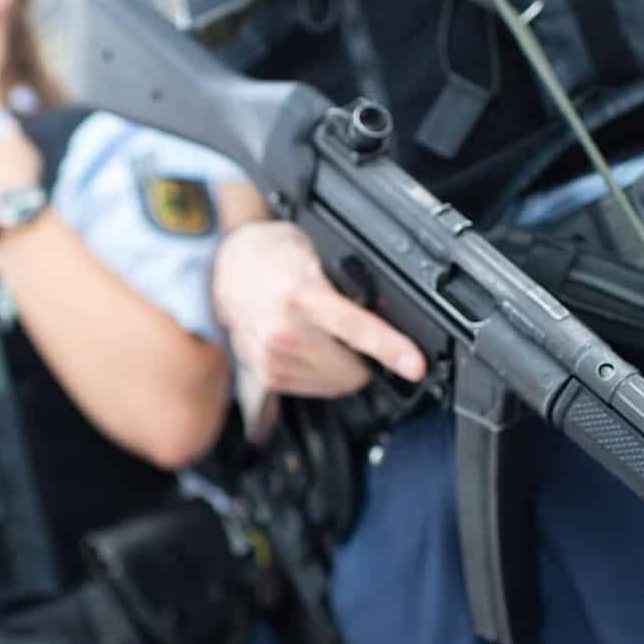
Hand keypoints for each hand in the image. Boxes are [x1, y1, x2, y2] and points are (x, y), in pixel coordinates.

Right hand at [212, 220, 426, 396]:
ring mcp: (270, 356)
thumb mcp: (317, 254)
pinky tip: (313, 350)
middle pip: (349, 369)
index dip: (391, 348)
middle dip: (367, 361)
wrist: (229, 268)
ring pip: (333, 384)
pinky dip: (322, 375)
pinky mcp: (264, 374)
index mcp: (301, 294)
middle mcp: (282, 330)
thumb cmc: (275, 257)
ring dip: (342, 369)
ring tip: (328, 339)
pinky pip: (311, 389)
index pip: (355, 328)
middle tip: (361, 339)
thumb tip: (387, 309)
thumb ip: (348, 283)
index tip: (414, 366)